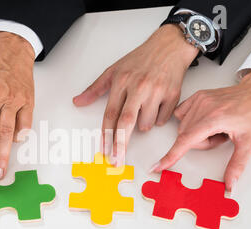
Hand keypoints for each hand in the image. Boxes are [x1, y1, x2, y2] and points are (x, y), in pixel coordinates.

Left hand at [73, 25, 198, 165]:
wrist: (169, 46)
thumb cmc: (140, 59)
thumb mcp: (114, 70)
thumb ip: (95, 89)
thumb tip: (78, 102)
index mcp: (121, 81)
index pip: (110, 114)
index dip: (106, 135)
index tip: (103, 151)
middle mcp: (138, 87)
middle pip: (126, 123)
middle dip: (120, 145)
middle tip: (117, 161)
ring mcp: (156, 91)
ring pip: (146, 124)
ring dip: (143, 124)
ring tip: (144, 108)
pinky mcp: (172, 95)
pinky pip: (161, 120)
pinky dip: (158, 118)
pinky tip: (157, 104)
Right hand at [152, 69, 250, 191]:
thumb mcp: (249, 143)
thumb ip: (237, 165)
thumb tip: (230, 183)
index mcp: (215, 118)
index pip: (186, 141)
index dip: (171, 156)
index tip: (158, 166)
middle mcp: (204, 107)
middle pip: (186, 136)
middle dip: (200, 143)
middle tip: (220, 136)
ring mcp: (198, 100)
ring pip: (184, 127)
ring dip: (197, 133)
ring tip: (216, 127)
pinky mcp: (196, 96)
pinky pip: (182, 115)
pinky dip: (191, 121)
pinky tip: (205, 119)